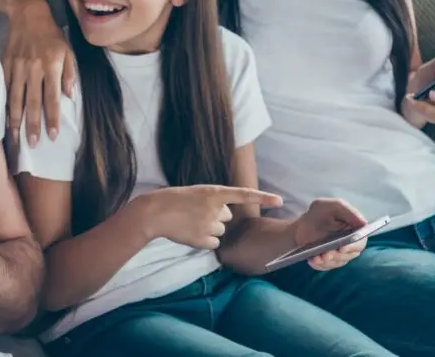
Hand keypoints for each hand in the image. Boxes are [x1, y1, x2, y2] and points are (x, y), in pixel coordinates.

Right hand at [4, 0, 75, 147]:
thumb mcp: (68, 51)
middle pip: (33, 103)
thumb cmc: (52, 35)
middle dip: (33, 125)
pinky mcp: (6, 65)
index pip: (52, 98)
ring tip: (16, 137)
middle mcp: (34, 69)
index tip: (53, 136)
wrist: (28, 15)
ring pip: (16, 98)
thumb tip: (69, 96)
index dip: (52, 119)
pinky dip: (5, 104)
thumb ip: (70, 74)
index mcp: (52, 66)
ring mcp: (18, 68)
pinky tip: (6, 118)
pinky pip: (5, 89)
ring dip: (16, 120)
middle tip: (32, 144)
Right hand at [143, 185, 283, 249]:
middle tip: (196, 214)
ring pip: (220, 231)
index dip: (264, 197)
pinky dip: (204, 242)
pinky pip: (214, 244)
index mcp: (214, 191)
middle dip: (216, 217)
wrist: (155, 212)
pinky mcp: (203, 240)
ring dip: (209, 230)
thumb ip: (213, 201)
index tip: (280, 201)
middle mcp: (215, 208)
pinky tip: (191, 234)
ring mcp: (210, 224)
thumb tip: (224, 217)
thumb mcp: (196, 193)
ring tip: (190, 223)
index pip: (244, 194)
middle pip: (227, 217)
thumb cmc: (173, 200)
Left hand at [293, 198, 367, 270]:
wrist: (303, 224)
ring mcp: (339, 255)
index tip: (342, 247)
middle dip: (337, 255)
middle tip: (326, 254)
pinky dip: (319, 265)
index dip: (352, 246)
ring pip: (336, 262)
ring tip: (316, 257)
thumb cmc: (321, 212)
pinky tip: (312, 260)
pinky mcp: (329, 262)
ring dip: (327, 261)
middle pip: (348, 255)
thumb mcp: (332, 206)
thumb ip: (348, 211)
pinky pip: (325, 266)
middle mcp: (350, 245)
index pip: (360, 242)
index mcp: (355, 232)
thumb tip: (363, 222)